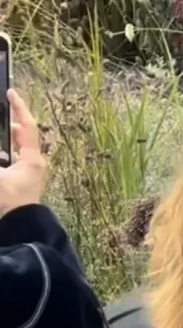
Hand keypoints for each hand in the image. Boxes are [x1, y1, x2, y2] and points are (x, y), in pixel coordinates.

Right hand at [0, 90, 46, 215]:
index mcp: (32, 158)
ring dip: (4, 144)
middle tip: (0, 115)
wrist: (19, 234)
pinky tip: (1, 160)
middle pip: (21, 138)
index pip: (27, 126)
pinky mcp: (21, 188)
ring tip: (1, 133)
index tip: (11, 93)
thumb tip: (1, 155)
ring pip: (14, 152)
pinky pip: (11, 166)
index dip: (18, 108)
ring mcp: (28, 177)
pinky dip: (4, 159)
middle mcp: (33, 165)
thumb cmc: (9, 204)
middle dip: (7, 128)